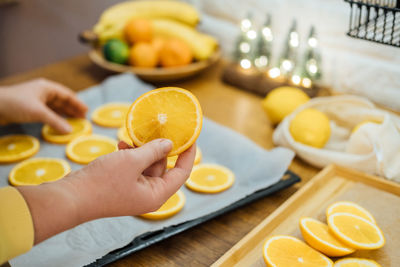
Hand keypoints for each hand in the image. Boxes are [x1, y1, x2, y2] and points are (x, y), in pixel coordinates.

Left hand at [0, 78, 86, 132]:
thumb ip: (55, 121)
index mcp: (47, 87)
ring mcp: (36, 100)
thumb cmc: (16, 104)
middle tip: (82, 119)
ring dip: (64, 114)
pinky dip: (55, 117)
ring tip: (73, 122)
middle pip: (62, 100)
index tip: (86, 111)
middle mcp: (43, 92)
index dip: (77, 103)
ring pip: (54, 107)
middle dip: (72, 109)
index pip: (67, 94)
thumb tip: (70, 131)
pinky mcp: (29, 108)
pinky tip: (59, 123)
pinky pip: (47, 112)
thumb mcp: (38, 112)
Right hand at [18, 139, 195, 243]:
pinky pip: (134, 168)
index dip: (188, 154)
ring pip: (147, 165)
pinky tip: (121, 146)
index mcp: (157, 194)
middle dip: (159, 148)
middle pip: (164, 167)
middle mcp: (149, 195)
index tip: (191, 137)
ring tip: (131, 140)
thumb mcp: (132, 161)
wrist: (71, 197)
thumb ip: (153, 151)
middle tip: (156, 130)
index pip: (182, 173)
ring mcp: (135, 191)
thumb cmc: (103, 182)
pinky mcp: (123, 186)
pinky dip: (130, 156)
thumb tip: (169, 144)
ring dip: (141, 151)